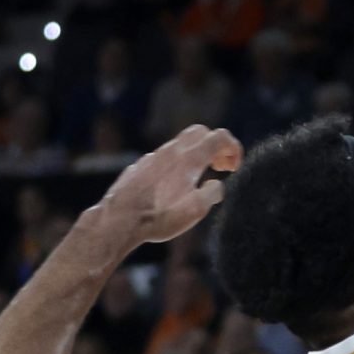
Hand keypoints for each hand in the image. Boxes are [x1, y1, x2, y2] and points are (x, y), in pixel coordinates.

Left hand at [97, 125, 240, 245]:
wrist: (118, 221)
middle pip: (200, 132)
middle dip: (214, 145)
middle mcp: (171, 152)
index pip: (220, 137)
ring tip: (196, 180)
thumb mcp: (197, 210)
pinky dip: (176, 165)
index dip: (234, 148)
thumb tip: (216, 184)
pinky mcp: (138, 167)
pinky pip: (163, 158)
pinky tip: (171, 187)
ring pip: (180, 145)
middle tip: (219, 166)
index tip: (234, 167)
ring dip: (195, 156)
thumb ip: (213, 192)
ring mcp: (152, 158)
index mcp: (189, 159)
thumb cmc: (159, 217)